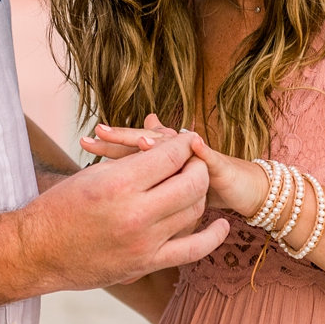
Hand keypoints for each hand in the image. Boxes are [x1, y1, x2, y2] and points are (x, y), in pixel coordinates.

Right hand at [22, 131, 228, 289]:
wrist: (38, 252)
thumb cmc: (59, 208)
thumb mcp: (93, 174)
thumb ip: (132, 162)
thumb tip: (166, 150)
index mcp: (118, 184)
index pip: (170, 155)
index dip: (184, 143)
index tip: (187, 138)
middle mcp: (134, 213)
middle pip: (190, 182)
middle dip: (198, 166)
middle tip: (194, 160)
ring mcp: (143, 242)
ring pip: (194, 211)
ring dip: (201, 194)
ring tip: (196, 185)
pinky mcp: (146, 264)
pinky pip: (192, 250)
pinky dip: (212, 237)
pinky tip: (222, 225)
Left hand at [83, 115, 268, 219]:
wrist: (239, 187)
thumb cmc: (196, 189)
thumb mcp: (166, 191)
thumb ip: (144, 180)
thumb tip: (117, 176)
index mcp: (160, 159)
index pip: (129, 149)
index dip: (108, 145)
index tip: (84, 141)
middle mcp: (176, 150)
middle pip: (146, 140)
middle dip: (123, 137)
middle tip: (100, 132)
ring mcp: (196, 155)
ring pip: (172, 144)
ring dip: (156, 140)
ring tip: (140, 140)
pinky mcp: (218, 164)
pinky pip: (207, 156)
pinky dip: (199, 148)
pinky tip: (191, 142)